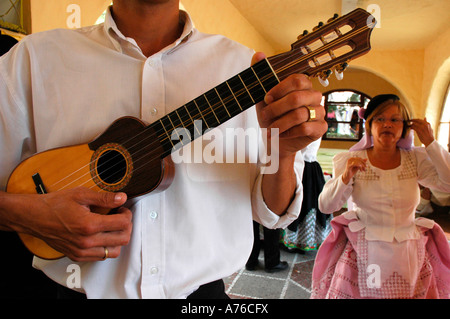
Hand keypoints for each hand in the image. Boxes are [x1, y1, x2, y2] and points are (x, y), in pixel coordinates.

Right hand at [3, 187, 131, 260]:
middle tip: (120, 217)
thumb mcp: (81, 195)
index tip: (122, 209)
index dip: (127, 214)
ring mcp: (82, 251)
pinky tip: (102, 235)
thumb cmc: (56, 204)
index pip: (122, 224)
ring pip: (114, 251)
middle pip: (123, 239)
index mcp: (89, 225)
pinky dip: (107, 247)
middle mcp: (87, 241)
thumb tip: (122, 198)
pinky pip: (101, 257)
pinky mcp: (77, 256)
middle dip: (126, 226)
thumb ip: (104, 198)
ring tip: (112, 227)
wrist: (35, 217)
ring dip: (118, 239)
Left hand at [252, 53, 326, 157]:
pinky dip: (288, 132)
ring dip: (279, 123)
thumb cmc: (271, 117)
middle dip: (276, 109)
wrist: (276, 140)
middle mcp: (314, 96)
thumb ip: (260, 74)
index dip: (279, 89)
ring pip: (299, 115)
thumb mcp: (262, 97)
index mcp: (303, 85)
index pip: (297, 80)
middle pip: (297, 98)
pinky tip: (281, 135)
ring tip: (270, 129)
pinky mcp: (321, 128)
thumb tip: (258, 53)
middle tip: (265, 116)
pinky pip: (305, 128)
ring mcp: (320, 112)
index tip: (266, 99)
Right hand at [342, 157, 366, 183]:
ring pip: (357, 162)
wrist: (348, 176)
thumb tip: (366, 159)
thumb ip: (362, 162)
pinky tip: (360, 167)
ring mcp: (349, 162)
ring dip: (361, 166)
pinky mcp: (348, 166)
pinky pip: (354, 164)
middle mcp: (350, 159)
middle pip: (359, 160)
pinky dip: (358, 165)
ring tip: (363, 170)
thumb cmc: (353, 170)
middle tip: (365, 168)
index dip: (363, 162)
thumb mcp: (358, 166)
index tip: (366, 166)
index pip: (359, 159)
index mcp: (352, 159)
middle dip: (363, 164)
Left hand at [409, 118, 433, 146]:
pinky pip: (414, 127)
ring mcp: (422, 127)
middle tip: (409, 121)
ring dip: (411, 124)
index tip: (412, 120)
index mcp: (427, 124)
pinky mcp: (419, 131)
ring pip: (414, 124)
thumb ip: (426, 123)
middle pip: (416, 121)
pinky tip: (411, 128)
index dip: (415, 119)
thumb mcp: (429, 128)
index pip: (419, 120)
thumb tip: (425, 118)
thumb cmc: (429, 135)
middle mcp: (425, 125)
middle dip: (412, 120)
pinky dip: (411, 127)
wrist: (430, 141)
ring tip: (410, 126)